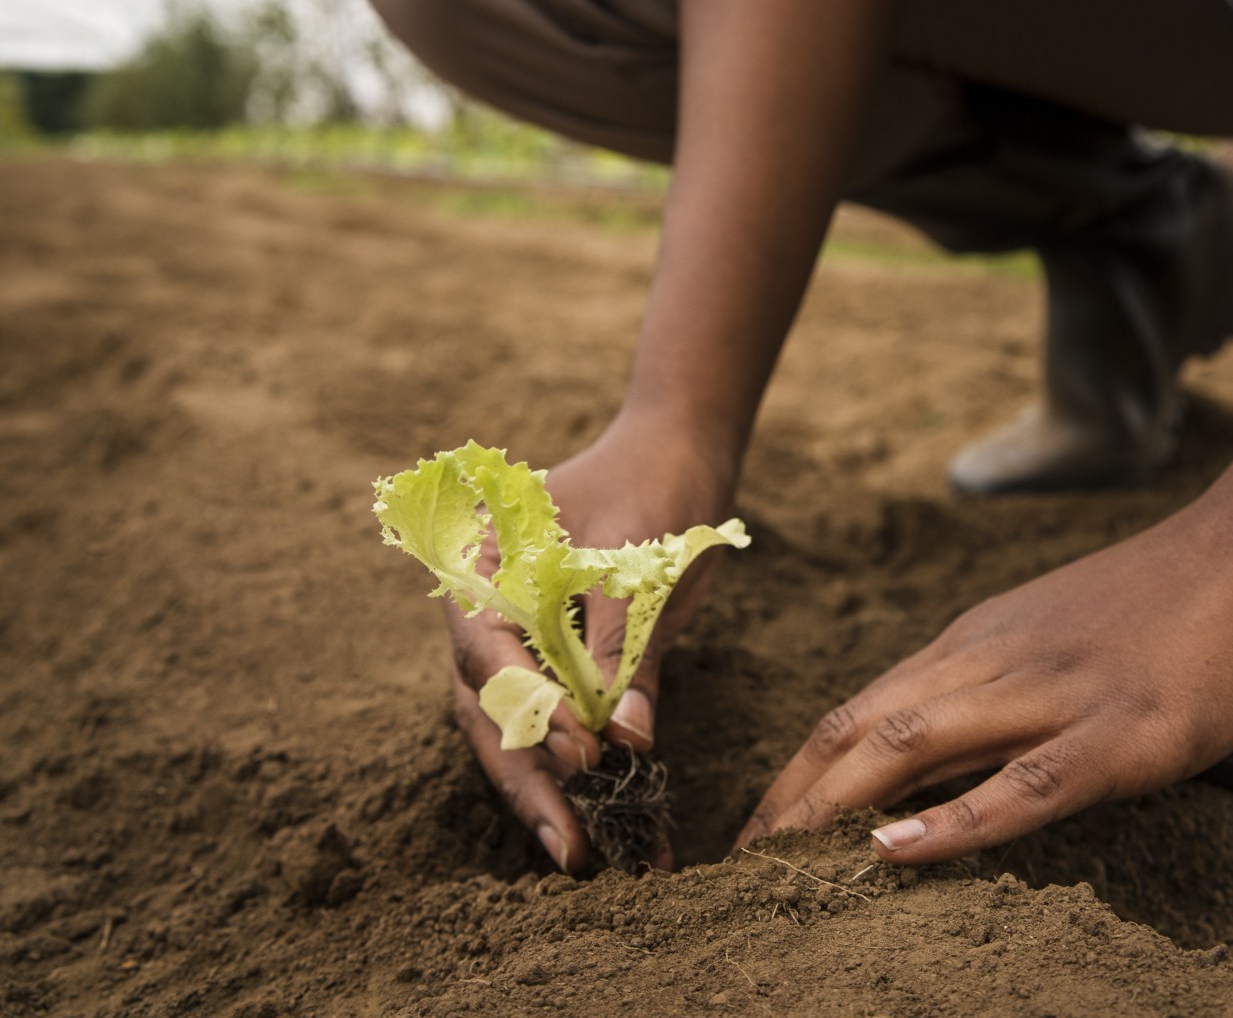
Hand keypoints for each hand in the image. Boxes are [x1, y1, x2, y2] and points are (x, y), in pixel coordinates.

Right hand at [446, 411, 736, 872]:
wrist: (679, 453)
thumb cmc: (656, 488)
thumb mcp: (645, 564)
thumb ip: (626, 649)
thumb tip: (626, 741)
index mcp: (480, 562)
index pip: (486, 647)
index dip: (528, 706)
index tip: (582, 750)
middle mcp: (482, 609)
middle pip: (486, 706)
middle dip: (527, 779)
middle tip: (571, 845)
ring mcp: (514, 641)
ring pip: (513, 730)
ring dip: (548, 792)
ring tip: (587, 853)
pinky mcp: (555, 668)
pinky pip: (556, 725)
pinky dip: (580, 773)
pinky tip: (612, 823)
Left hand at [736, 497, 1232, 862]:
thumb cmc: (1172, 595)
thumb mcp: (1058, 632)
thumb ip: (998, 680)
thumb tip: (946, 742)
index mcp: (977, 643)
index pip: (859, 710)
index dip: (797, 774)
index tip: (756, 832)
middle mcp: (995, 663)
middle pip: (860, 730)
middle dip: (788, 803)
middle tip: (733, 870)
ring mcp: (1057, 695)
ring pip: (915, 749)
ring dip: (834, 812)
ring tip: (774, 872)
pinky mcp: (1126, 733)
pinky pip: (1025, 782)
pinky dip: (953, 820)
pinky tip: (895, 851)